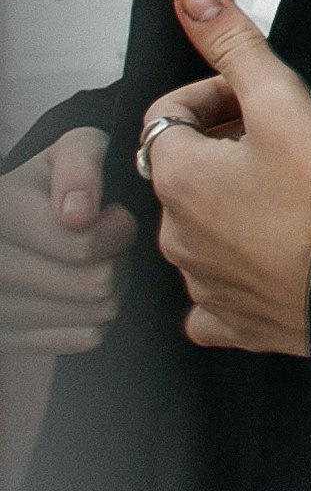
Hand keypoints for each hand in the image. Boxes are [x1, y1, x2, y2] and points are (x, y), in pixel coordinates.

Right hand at [0, 128, 134, 351]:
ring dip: (114, 288)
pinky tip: (81, 292)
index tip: (113, 215)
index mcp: (2, 212)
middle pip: (96, 284)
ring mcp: (0, 308)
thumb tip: (77, 214)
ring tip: (98, 262)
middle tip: (110, 242)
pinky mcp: (12, 338)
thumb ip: (79, 166)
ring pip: (96, 315)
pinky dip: (95, 316)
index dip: (116, 229)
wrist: (14, 222)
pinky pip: (86, 338)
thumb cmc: (51, 183)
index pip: (83, 245)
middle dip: (119, 258)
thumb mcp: (68, 152)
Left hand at [141, 0, 310, 356]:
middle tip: (282, 144)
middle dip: (223, 151)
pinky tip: (271, 258)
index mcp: (177, 178)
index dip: (213, 97)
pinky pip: (213, 298)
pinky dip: (233, 276)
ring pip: (198, 231)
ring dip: (230, 208)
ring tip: (289, 196)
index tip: (257, 100)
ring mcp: (202, 284)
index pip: (169, 117)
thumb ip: (232, 42)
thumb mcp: (282, 98)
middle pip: (185, 173)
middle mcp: (176, 236)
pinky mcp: (234, 322)